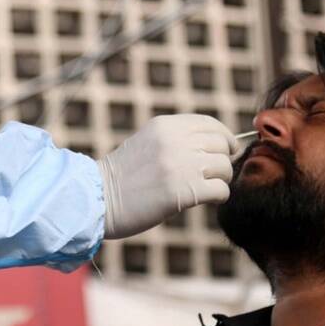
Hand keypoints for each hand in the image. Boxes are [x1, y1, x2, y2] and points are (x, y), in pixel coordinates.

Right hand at [97, 114, 236, 238]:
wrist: (99, 199)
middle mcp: (175, 140)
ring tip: (207, 188)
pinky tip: (206, 200)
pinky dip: (218, 197)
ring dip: (221, 180)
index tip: (225, 151)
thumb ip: (177, 138)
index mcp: (165, 126)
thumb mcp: (148, 143)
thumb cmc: (124, 176)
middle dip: (222, 160)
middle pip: (221, 145)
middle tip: (213, 175)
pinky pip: (221, 190)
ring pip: (224, 167)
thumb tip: (218, 145)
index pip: (210, 124)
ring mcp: (180, 165)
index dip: (224, 138)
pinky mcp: (184, 191)